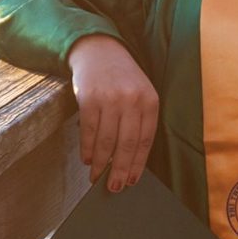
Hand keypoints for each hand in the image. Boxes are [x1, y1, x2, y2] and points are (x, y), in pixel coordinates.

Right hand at [67, 34, 159, 191]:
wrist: (99, 50)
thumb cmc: (122, 79)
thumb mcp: (140, 94)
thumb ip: (138, 121)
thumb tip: (130, 160)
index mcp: (150, 101)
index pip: (146, 139)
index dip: (138, 163)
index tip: (132, 181)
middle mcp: (132, 100)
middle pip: (127, 144)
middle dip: (120, 169)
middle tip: (114, 187)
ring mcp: (110, 99)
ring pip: (106, 140)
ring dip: (101, 163)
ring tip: (97, 177)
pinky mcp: (89, 98)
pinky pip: (88, 131)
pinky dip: (87, 149)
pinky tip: (87, 159)